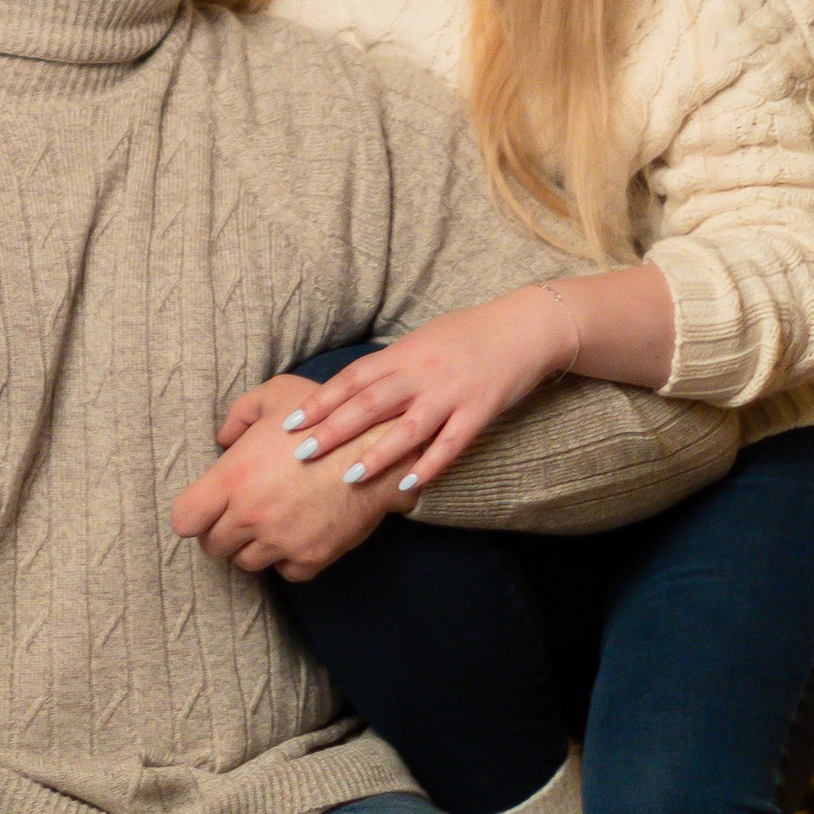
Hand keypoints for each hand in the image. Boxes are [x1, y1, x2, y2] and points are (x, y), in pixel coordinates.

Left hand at [172, 413, 396, 579]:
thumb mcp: (276, 394)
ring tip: (269, 523)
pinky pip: (284, 572)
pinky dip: (286, 559)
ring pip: (245, 563)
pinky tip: (296, 534)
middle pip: (213, 546)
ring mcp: (280, 541)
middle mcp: (251, 515)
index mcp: (233, 477)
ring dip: (251, 547)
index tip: (206, 508)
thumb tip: (222, 439)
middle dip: (222, 531)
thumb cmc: (326, 419)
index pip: (184, 520)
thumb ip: (239, 415)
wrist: (379, 451)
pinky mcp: (310, 558)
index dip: (192, 515)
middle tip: (240, 514)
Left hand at [233, 288, 580, 503]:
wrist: (523, 327)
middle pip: (370, 403)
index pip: (353, 379)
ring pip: (407, 427)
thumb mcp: (422, 340)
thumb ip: (390, 365)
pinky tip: (409, 486)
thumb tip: (352, 387)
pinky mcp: (479, 411)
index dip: (321, 401)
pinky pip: (452, 443)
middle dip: (333, 429)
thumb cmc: (468, 334)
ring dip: (375, 454)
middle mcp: (422, 373)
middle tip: (300, 452)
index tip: (290, 422)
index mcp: (403, 353)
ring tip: (347, 477)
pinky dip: (430, 466)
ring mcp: (451, 393)